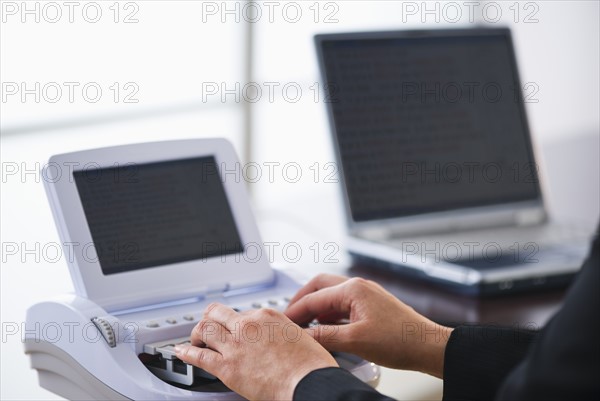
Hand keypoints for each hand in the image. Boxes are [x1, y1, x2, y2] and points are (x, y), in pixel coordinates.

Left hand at [175, 303, 337, 400]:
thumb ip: (281, 333)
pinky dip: (186, 353)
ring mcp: (236, 345)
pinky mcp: (228, 367)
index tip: (233, 329)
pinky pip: (199, 356)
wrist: (310, 383)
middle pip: (216, 313)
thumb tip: (278, 338)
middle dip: (209, 319)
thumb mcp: (299, 336)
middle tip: (208, 328)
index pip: (241, 313)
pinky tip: (181, 352)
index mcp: (267, 316)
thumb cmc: (311, 366)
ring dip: (197, 334)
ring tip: (195, 340)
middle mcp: (248, 325)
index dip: (235, 323)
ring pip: (204, 329)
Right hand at [285, 274, 452, 377]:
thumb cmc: (400, 340)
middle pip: (320, 287)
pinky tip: (325, 328)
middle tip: (290, 318)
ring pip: (331, 295)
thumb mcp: (355, 341)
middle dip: (302, 301)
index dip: (295, 311)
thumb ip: (324, 336)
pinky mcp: (371, 306)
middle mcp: (359, 287)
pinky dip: (329, 314)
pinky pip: (342, 305)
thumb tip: (302, 336)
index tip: (283, 323)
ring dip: (316, 308)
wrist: (428, 346)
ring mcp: (366, 295)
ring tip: (304, 325)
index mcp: (353, 289)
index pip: (314, 297)